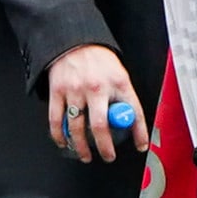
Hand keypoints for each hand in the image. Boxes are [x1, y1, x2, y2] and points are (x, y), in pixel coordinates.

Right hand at [44, 44, 145, 161]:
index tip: (140, 146)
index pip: (133, 111)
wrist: (73, 41)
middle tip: (108, 156)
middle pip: (100, 126)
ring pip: (76, 127)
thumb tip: (130, 122)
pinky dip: (59, 135)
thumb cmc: (98, 60)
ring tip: (85, 154)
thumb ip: (124, 97)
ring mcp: (75, 90)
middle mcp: (96, 87)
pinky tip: (64, 142)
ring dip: (81, 146)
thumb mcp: (119, 75)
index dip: (139, 132)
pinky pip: (56, 119)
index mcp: (117, 82)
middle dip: (105, 147)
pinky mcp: (57, 91)